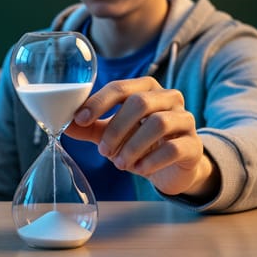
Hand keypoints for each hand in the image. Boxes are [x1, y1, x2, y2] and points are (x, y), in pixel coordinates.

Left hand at [64, 77, 218, 198]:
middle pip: (140, 103)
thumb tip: (62, 123)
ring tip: (119, 163)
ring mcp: (185, 120)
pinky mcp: (194, 145)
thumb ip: (90, 127)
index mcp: (147, 89)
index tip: (79, 120)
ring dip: (133, 145)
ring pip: (158, 123)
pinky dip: (152, 160)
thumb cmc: (141, 143)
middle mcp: (170, 98)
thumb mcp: (113, 133)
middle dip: (116, 128)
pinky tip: (140, 168)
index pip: (120, 88)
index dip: (98, 103)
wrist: (174, 167)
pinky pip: (174, 148)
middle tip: (102, 150)